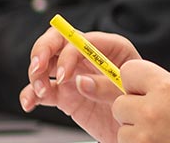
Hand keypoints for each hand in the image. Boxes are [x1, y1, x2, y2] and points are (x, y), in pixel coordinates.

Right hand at [19, 28, 141, 141]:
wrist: (137, 129)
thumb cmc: (140, 105)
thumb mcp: (130, 94)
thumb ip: (106, 86)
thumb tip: (80, 81)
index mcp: (110, 49)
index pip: (82, 39)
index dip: (69, 53)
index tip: (65, 75)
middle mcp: (88, 58)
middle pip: (58, 41)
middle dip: (43, 51)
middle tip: (38, 68)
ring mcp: (74, 75)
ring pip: (45, 63)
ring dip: (35, 74)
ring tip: (40, 92)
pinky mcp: (64, 95)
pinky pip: (41, 90)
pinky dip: (30, 95)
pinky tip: (30, 103)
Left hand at [110, 60, 169, 142]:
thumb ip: (160, 87)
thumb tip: (134, 86)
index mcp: (167, 88)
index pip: (128, 72)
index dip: (134, 82)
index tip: (141, 91)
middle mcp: (153, 109)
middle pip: (120, 104)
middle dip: (132, 111)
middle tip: (153, 118)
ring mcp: (146, 134)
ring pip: (122, 130)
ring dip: (136, 133)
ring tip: (159, 135)